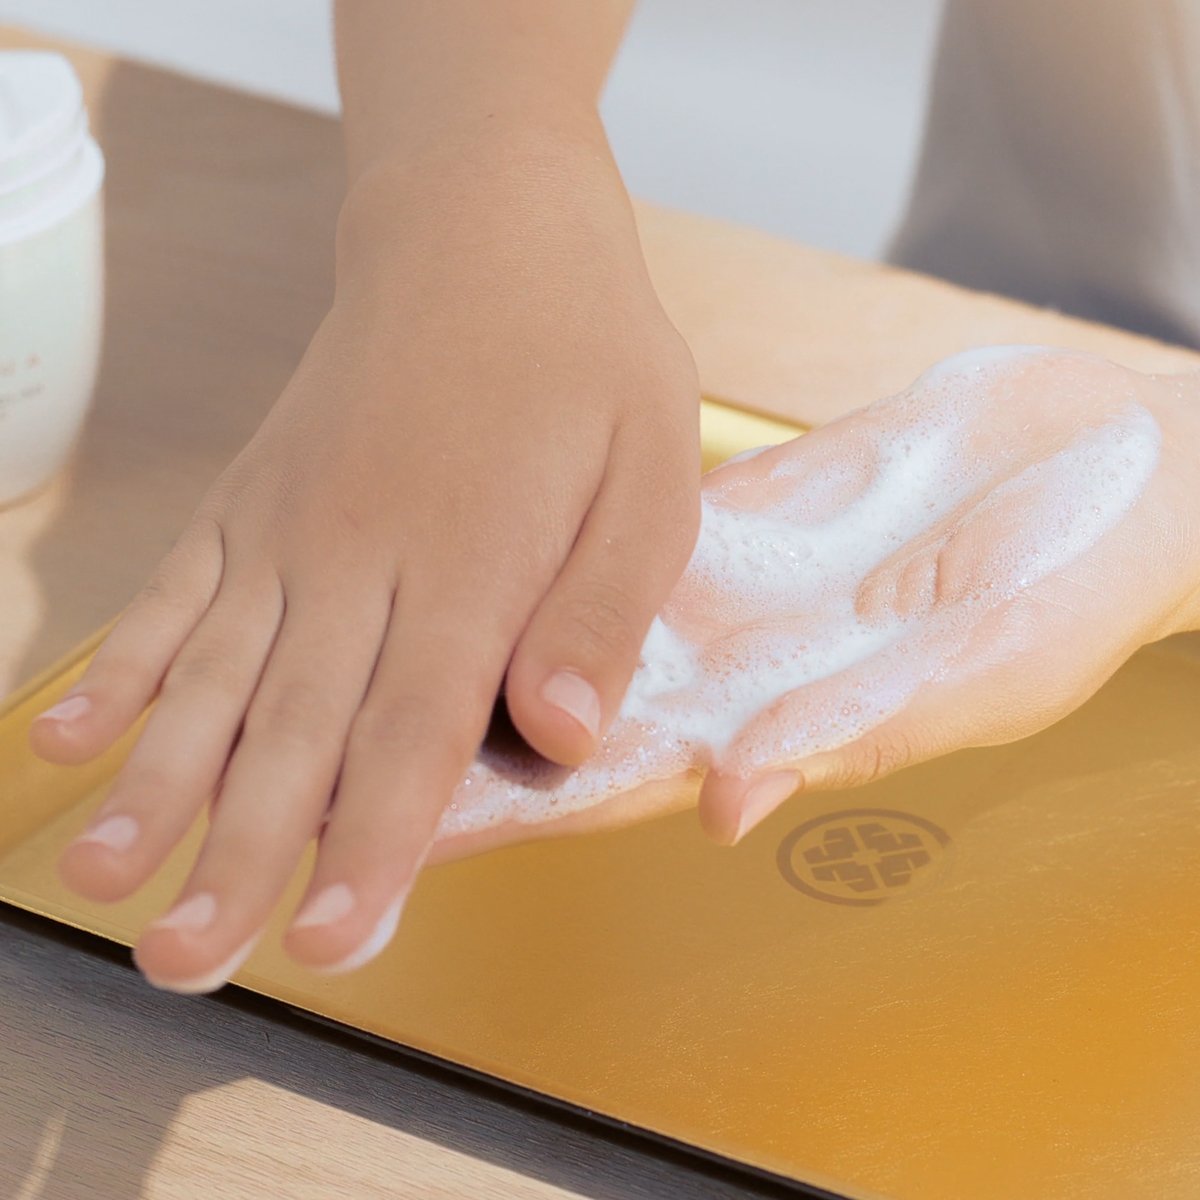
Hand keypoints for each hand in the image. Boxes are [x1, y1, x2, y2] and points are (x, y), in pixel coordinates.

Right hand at [29, 125, 700, 991]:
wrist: (484, 229)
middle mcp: (359, 556)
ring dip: (157, 784)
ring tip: (101, 875)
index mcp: (469, 564)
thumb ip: (602, 611)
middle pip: (294, 728)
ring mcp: (290, 526)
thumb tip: (564, 736)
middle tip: (184, 961)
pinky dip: (123, 668)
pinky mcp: (253, 499)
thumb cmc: (585, 355)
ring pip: (212, 674)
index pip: (413, 733)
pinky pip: (175, 592)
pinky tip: (78, 736)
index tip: (326, 941)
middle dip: (239, 856)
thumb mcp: (652, 477)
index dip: (371, 847)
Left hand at [427, 347, 1199, 863]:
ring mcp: (719, 589)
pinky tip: (466, 547)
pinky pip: (608, 541)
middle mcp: (726, 667)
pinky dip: (536, 551)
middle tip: (321, 754)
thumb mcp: (973, 667)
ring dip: (472, 643)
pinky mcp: (725, 516)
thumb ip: (848, 731)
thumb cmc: (1073, 583)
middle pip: (553, 715)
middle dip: (443, 735)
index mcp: (776, 724)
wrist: (1100, 460)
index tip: (385, 834)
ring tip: (364, 647)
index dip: (499, 814)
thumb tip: (723, 797)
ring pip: (564, 625)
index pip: (606, 786)